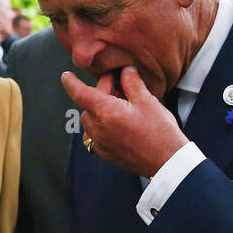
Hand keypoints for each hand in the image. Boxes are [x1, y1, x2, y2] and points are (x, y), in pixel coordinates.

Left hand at [62, 65, 187, 176]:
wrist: (167, 162)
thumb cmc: (159, 131)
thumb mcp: (147, 100)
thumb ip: (132, 82)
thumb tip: (125, 70)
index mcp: (106, 112)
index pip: (80, 94)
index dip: (71, 83)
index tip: (66, 76)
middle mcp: (98, 129)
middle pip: (88, 106)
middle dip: (100, 93)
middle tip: (119, 87)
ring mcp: (100, 144)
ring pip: (90, 121)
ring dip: (99, 111)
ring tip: (121, 106)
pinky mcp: (105, 154)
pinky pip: (95, 136)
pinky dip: (101, 126)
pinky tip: (119, 124)